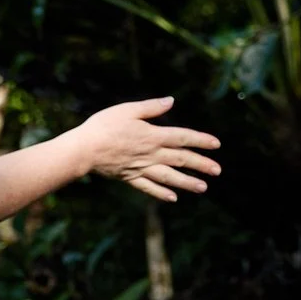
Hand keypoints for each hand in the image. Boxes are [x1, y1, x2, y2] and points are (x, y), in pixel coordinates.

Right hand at [75, 96, 221, 202]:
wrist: (83, 150)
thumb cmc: (102, 126)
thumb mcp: (127, 110)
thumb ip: (151, 107)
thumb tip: (171, 101)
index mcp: (152, 135)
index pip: (182, 138)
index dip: (200, 140)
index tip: (216, 145)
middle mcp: (151, 154)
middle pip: (181, 159)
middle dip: (201, 165)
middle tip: (217, 171)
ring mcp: (140, 168)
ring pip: (169, 176)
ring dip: (187, 182)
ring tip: (203, 188)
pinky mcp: (129, 177)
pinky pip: (148, 187)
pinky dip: (161, 193)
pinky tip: (173, 198)